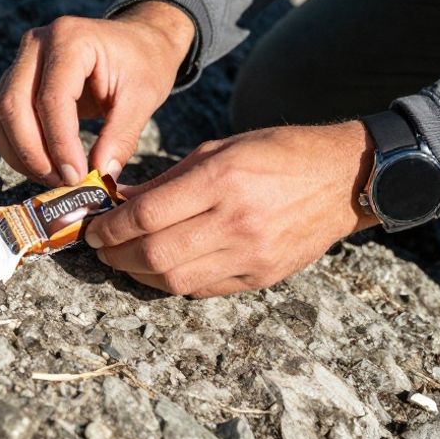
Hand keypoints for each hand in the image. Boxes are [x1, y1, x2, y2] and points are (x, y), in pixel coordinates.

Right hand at [0, 1, 194, 185]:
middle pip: (13, 105)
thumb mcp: (143, 98)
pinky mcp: (14, 78)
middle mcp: (37, 43)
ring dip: (19, 153)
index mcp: (71, 39)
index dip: (59, 143)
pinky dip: (14, 146)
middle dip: (33, 153)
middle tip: (63, 182)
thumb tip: (100, 176)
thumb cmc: (143, 64)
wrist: (137, 42)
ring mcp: (21, 59)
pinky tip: (43, 163)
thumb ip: (121, 137)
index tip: (76, 177)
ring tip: (54, 176)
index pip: (51, 98)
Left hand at [87, 122, 377, 296]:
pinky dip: (173, 282)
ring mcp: (251, 255)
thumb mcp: (220, 149)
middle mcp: (235, 221)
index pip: (147, 215)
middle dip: (117, 255)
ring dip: (139, 274)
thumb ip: (169, 179)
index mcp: (222, 180)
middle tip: (101, 248)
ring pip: (175, 280)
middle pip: (155, 254)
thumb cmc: (280, 153)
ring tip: (124, 260)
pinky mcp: (262, 277)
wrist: (345, 179)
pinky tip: (161, 268)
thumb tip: (122, 201)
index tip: (94, 228)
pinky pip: (203, 289)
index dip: (111, 227)